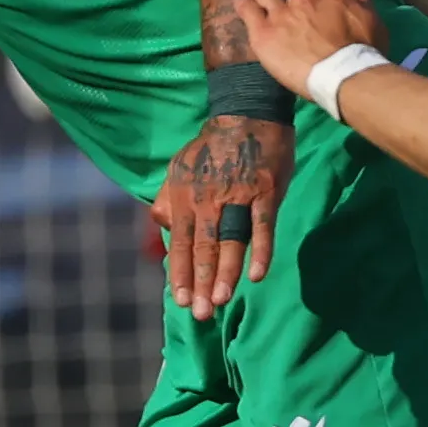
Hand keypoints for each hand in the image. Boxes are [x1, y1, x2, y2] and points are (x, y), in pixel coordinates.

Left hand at [153, 113, 292, 317]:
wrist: (246, 112)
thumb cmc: (212, 146)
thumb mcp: (178, 168)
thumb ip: (168, 199)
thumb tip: (163, 229)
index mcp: (185, 197)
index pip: (179, 243)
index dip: (179, 273)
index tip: (179, 301)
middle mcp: (207, 200)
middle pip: (203, 249)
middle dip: (200, 284)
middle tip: (200, 314)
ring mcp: (237, 196)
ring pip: (230, 242)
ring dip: (224, 274)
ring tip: (220, 301)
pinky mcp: (264, 192)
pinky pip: (262, 227)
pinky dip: (260, 252)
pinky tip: (256, 276)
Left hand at [235, 0, 390, 93]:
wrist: (343, 72)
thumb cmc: (364, 52)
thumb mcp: (374, 21)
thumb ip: (360, 1)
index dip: (322, 7)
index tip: (323, 17)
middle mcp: (305, 0)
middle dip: (296, 6)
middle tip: (294, 15)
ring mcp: (282, 14)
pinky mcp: (264, 32)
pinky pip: (249, 12)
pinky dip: (243, 4)